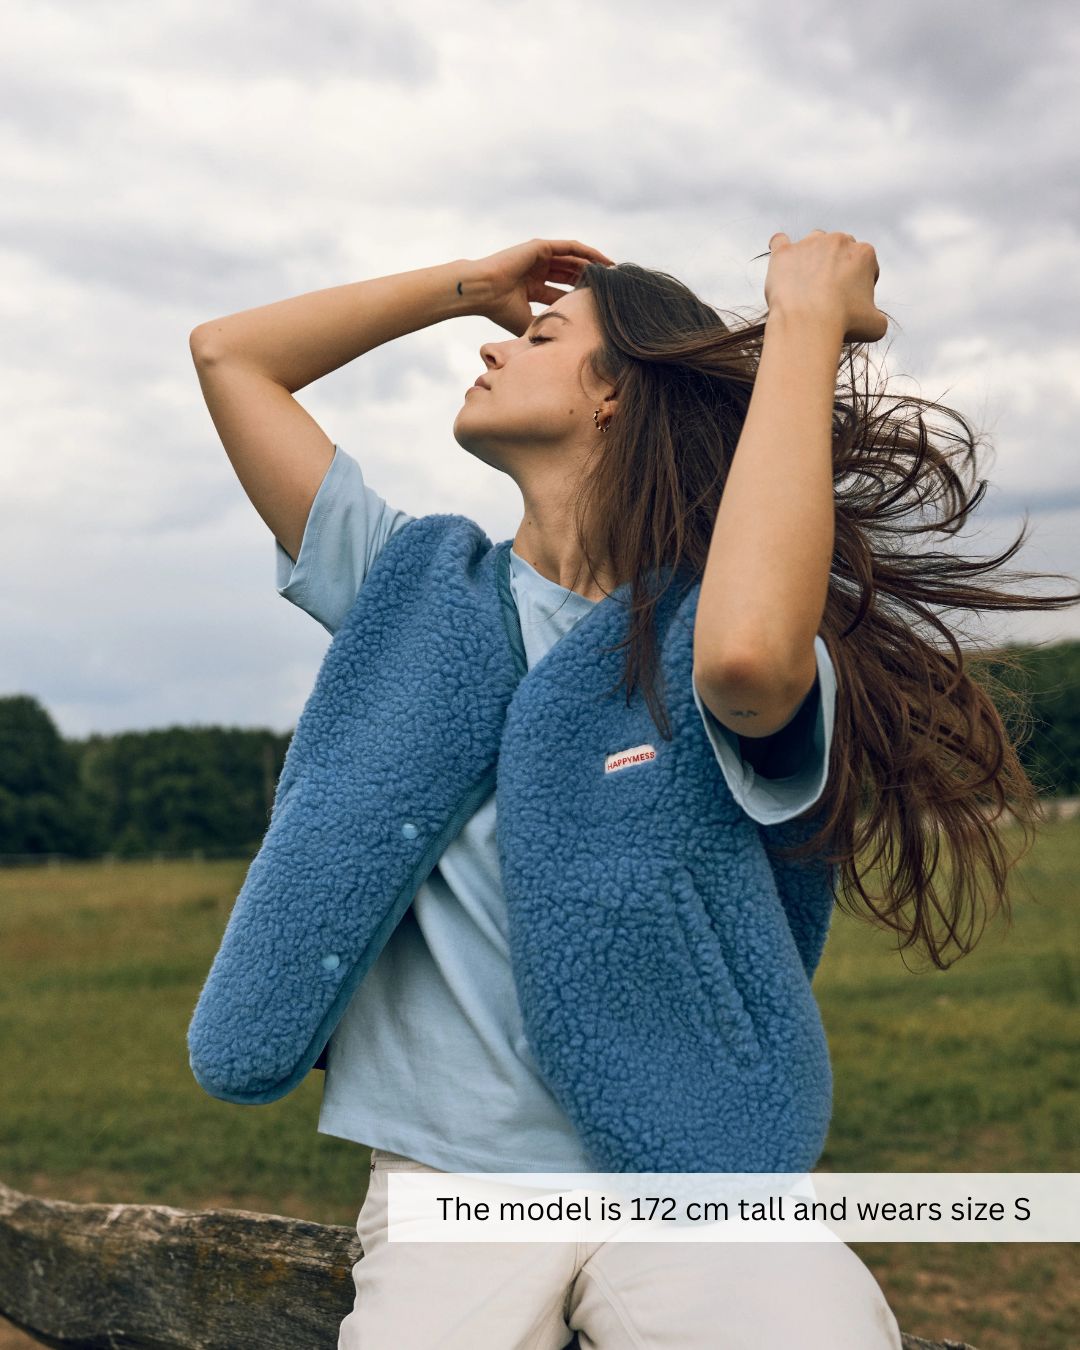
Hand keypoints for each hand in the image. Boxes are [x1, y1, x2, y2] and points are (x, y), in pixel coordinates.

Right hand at [461, 238, 615, 335]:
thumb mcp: (527, 323)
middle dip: (590, 281)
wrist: (483, 291)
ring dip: (594, 265)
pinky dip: (588, 252)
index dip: (579, 298)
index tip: (597, 306)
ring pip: (573, 260)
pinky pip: (571, 247)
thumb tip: (562, 346)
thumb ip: (545, 327)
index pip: (561, 292)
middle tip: (612, 288)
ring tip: (614, 273)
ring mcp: (539, 257)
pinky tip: (604, 260)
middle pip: (570, 274)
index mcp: (531, 288)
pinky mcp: (541, 247)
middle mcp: (536, 271)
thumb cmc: (499, 309)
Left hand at [762, 229, 886, 343]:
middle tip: (828, 295)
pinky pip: (780, 242)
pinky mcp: (784, 253)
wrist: (808, 323)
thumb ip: (877, 316)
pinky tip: (782, 261)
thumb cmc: (844, 324)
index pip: (866, 265)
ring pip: (813, 244)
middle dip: (837, 268)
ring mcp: (809, 244)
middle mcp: (838, 240)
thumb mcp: (875, 325)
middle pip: (840, 251)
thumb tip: (872, 318)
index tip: (850, 303)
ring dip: (813, 258)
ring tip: (807, 283)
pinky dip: (781, 249)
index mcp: (865, 253)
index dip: (860, 285)